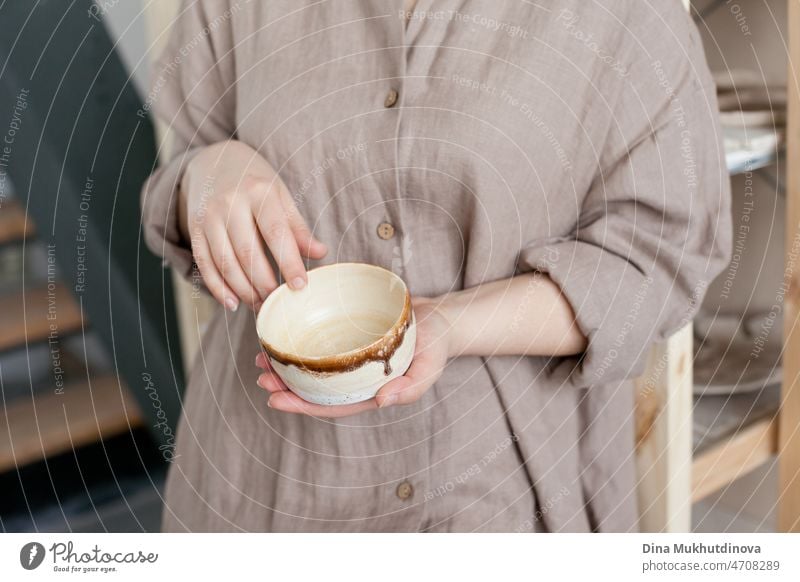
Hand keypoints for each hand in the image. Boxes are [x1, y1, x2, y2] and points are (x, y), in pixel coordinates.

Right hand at [180, 140, 327, 311]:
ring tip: (260, 305)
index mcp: (259, 191)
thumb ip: (298, 227)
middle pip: (248, 252)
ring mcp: (209, 216)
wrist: (214, 160)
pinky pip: (204, 264)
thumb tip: (321, 253)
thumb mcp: (280, 195)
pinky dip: (218, 288)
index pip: (276, 232)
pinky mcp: (194, 229)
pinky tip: (232, 304)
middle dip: (265, 283)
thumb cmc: (255, 181)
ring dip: (243, 290)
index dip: (288, 262)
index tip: (300, 286)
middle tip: (279, 303)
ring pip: (225, 262)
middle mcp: (230, 203)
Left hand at [255, 297, 452, 416]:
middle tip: (261, 375)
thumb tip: (381, 402)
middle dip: (285, 385)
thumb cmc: (437, 347)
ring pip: (313, 365)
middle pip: (314, 387)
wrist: (444, 318)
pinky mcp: (351, 334)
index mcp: (369, 392)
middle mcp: (355, 377)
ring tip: (264, 357)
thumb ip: (409, 388)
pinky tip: (287, 332)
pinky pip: (323, 340)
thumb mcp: (429, 369)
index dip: (301, 406)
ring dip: (288, 364)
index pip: (329, 405)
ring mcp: (352, 356)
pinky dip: (303, 340)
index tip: (274, 400)